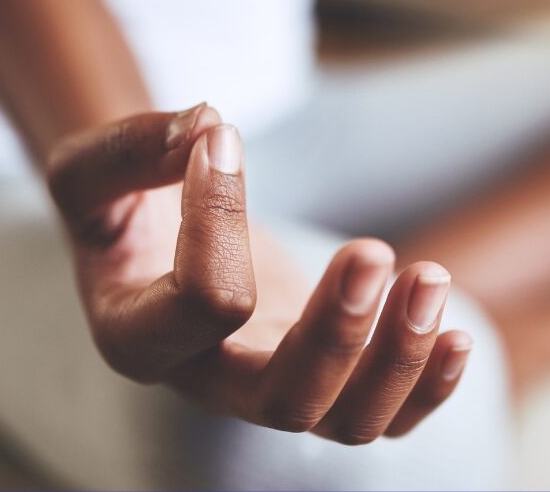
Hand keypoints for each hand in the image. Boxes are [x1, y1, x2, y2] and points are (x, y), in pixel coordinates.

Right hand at [47, 104, 472, 442]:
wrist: (163, 240)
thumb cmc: (126, 208)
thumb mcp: (95, 170)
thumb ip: (132, 150)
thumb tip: (211, 127)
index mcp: (144, 341)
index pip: (203, 304)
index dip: (219, 214)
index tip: (222, 139)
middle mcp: (215, 383)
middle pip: (288, 400)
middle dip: (340, 334)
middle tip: (371, 252)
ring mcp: (278, 387)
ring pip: (351, 420)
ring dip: (402, 358)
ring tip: (428, 278)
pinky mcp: (328, 376)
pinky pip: (388, 416)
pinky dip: (430, 387)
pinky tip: (455, 333)